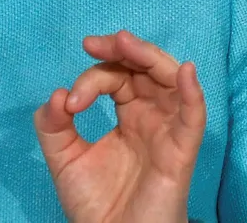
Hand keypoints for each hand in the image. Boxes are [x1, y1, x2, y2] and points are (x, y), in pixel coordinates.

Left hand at [33, 30, 205, 222]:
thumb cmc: (95, 204)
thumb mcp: (62, 157)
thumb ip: (52, 125)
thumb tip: (56, 94)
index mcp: (128, 115)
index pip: (116, 78)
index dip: (91, 78)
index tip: (69, 102)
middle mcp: (151, 118)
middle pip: (146, 69)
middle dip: (123, 49)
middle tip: (94, 43)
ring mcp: (167, 132)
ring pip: (171, 81)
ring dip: (150, 57)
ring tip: (125, 42)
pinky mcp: (180, 153)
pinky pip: (194, 118)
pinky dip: (192, 93)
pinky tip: (184, 72)